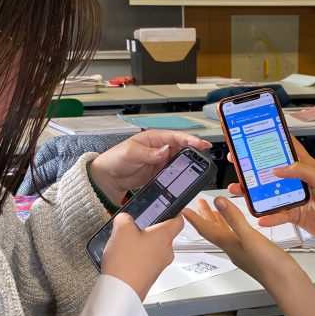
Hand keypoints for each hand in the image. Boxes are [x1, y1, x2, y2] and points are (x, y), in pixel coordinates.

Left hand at [89, 131, 211, 206]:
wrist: (109, 178)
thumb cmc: (116, 159)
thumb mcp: (131, 153)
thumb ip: (148, 153)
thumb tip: (164, 151)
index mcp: (154, 138)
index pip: (175, 137)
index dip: (189, 140)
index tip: (200, 144)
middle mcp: (160, 148)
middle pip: (182, 148)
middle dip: (194, 151)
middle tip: (205, 157)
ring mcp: (161, 161)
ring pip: (180, 161)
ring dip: (189, 164)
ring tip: (199, 168)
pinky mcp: (160, 173)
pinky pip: (173, 173)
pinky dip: (181, 175)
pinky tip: (187, 178)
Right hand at [100, 213, 182, 301]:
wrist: (121, 291)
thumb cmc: (126, 261)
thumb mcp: (121, 229)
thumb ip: (125, 218)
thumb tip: (126, 219)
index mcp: (164, 236)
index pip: (179, 221)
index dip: (173, 213)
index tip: (164, 209)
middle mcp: (166, 251)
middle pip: (163, 235)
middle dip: (149, 229)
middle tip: (134, 226)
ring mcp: (160, 265)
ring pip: (154, 248)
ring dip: (142, 244)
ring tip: (124, 242)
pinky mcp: (150, 275)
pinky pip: (147, 260)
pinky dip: (137, 256)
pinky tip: (123, 256)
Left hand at [184, 197, 314, 315]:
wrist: (286, 283)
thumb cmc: (269, 265)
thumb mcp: (250, 237)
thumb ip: (234, 219)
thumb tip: (218, 202)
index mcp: (229, 245)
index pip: (207, 230)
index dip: (195, 218)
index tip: (184, 209)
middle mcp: (233, 248)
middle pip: (214, 231)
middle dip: (204, 217)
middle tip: (198, 204)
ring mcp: (243, 251)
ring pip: (225, 233)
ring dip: (217, 221)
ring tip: (212, 210)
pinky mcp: (253, 252)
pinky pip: (237, 236)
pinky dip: (233, 226)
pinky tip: (237, 224)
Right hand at [227, 141, 314, 254]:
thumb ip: (301, 170)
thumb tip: (279, 168)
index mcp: (305, 167)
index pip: (286, 150)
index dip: (271, 142)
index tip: (254, 137)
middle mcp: (297, 181)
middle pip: (270, 172)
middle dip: (253, 168)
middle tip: (238, 164)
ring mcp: (294, 198)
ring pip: (269, 193)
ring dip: (254, 193)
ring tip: (239, 191)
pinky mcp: (294, 214)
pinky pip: (277, 215)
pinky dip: (268, 216)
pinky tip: (260, 217)